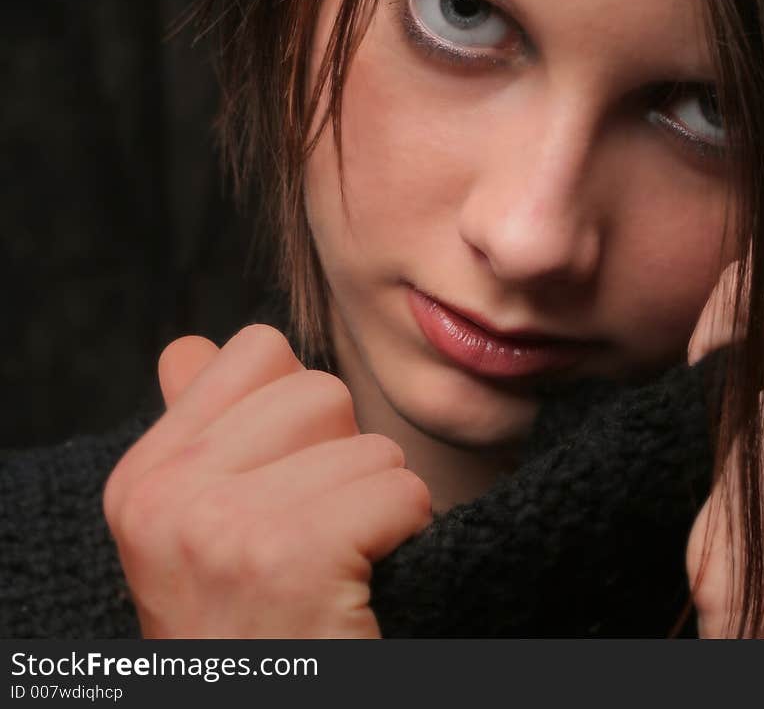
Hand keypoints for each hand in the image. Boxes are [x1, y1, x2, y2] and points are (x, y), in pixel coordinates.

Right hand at [103, 325, 431, 637]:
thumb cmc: (249, 628)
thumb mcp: (193, 531)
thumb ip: (196, 432)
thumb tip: (190, 349)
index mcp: (144, 476)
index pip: (257, 352)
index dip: (296, 416)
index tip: (281, 489)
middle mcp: (167, 495)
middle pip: (320, 390)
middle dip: (341, 459)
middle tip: (312, 538)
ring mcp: (222, 526)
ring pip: (370, 444)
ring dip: (377, 503)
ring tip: (335, 568)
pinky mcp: (291, 559)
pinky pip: (400, 489)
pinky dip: (406, 532)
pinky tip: (363, 586)